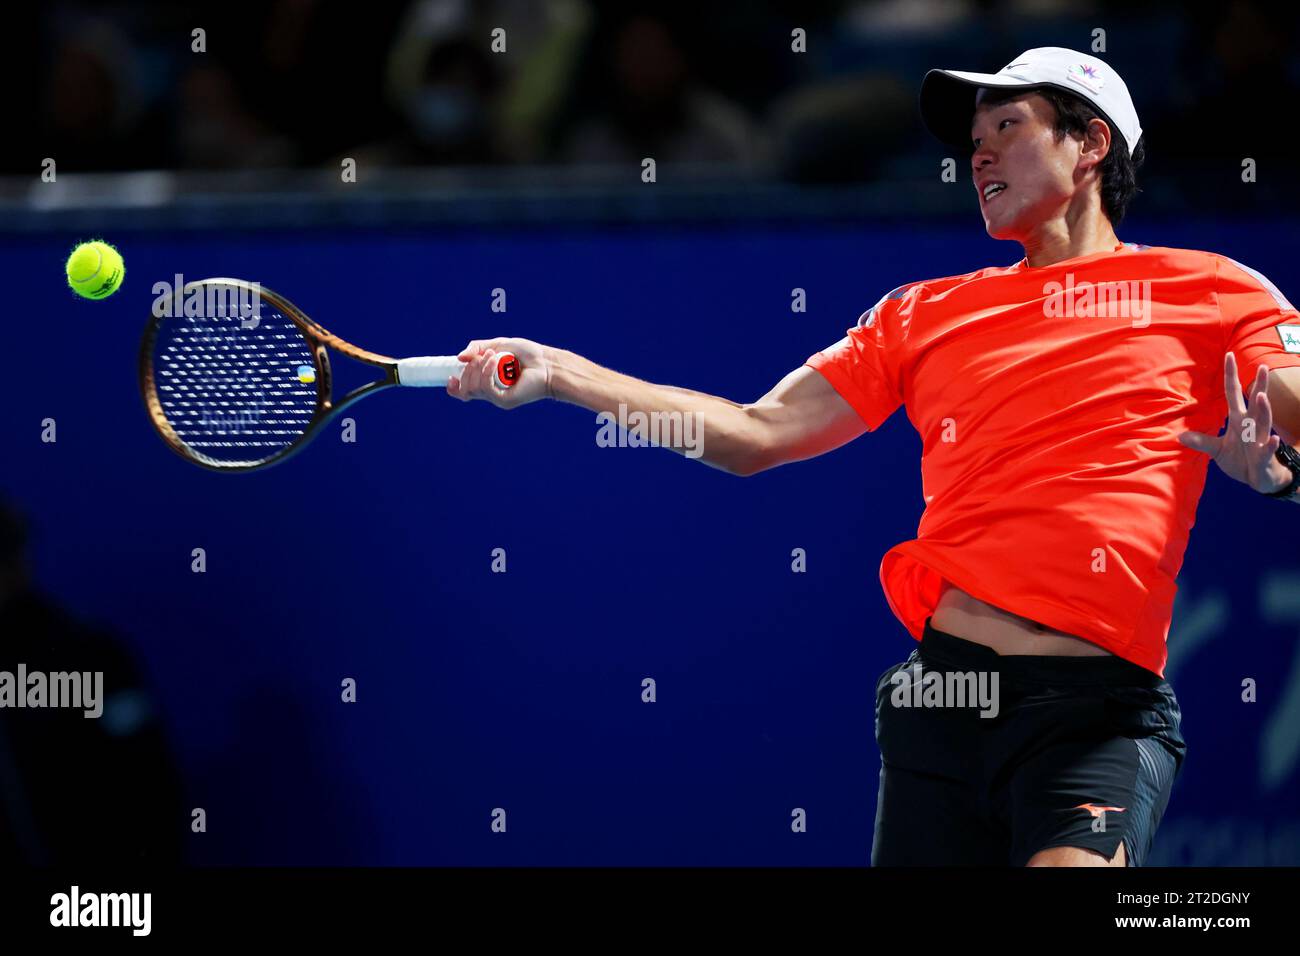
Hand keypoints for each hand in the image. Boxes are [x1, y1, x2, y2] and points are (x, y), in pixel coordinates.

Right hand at [447, 337, 552, 408]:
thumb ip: (478, 348)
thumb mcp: (498, 345)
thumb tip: (459, 357)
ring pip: (473, 388)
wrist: (547, 363)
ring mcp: (497, 398)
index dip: (454, 387)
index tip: (451, 376)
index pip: (463, 392)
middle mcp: (490, 393)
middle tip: (483, 355)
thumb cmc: (527, 354)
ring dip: (478, 368)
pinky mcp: (504, 400)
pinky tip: (494, 361)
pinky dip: (486, 372)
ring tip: (492, 355)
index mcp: (487, 383)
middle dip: (468, 370)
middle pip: (465, 389)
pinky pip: (486, 389)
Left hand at [1178, 351, 1292, 493]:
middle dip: (1259, 385)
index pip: (1233, 393)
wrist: (1258, 479)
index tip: (1229, 354)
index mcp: (1238, 419)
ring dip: (1263, 409)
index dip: (1231, 375)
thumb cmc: (1240, 459)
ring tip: (1261, 395)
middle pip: (1255, 402)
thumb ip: (1201, 441)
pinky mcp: (1264, 456)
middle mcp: (1251, 425)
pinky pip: (1268, 449)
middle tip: (1263, 366)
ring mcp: (1259, 439)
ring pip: (1263, 422)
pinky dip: (1271, 444)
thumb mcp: (1217, 450)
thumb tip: (1179, 435)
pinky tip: (1274, 439)